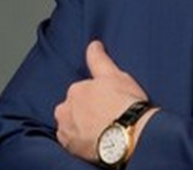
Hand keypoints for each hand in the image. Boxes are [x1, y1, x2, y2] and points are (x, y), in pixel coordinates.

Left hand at [55, 41, 155, 160]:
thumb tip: (93, 44)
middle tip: (106, 113)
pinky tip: (96, 136)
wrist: (127, 134)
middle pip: (74, 107)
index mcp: (75, 90)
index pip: (82, 90)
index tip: (108, 100)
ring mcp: (66, 130)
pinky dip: (80, 138)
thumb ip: (99, 59)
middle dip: (85, 109)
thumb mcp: (114, 75)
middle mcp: (65, 109)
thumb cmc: (123, 102)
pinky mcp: (69, 147)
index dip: (97, 94)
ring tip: (103, 126)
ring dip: (81, 123)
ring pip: (71, 123)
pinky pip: (72, 140)